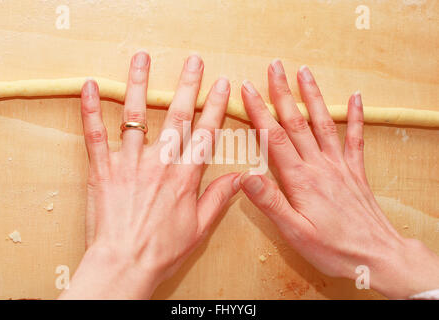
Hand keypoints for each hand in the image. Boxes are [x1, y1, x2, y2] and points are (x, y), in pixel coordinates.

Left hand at [59, 53, 240, 298]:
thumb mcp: (199, 228)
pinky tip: (92, 86)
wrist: (123, 266)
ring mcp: (129, 163)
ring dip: (140, 84)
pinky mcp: (102, 169)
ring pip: (136, 116)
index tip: (222, 84)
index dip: (215, 106)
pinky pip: (95, 134)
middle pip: (176, 116)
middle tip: (193, 61)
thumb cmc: (161, 251)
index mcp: (184, 177)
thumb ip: (218, 198)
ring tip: (143, 58)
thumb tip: (240, 178)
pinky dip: (91, 109)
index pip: (204, 133)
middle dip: (187, 85)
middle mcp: (159, 163)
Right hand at [239, 60, 438, 298]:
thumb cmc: (333, 248)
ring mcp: (340, 166)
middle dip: (283, 92)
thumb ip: (270, 202)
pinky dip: (356, 116)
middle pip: (296, 122)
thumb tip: (245, 176)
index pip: (274, 137)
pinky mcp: (355, 172)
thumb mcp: (294, 232)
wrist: (376, 256)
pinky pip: (356, 139)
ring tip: (304, 72)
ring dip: (312, 96)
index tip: (248, 89)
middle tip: (275, 67)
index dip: (259, 111)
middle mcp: (319, 165)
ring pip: (323, 123)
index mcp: (300, 179)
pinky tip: (355, 98)